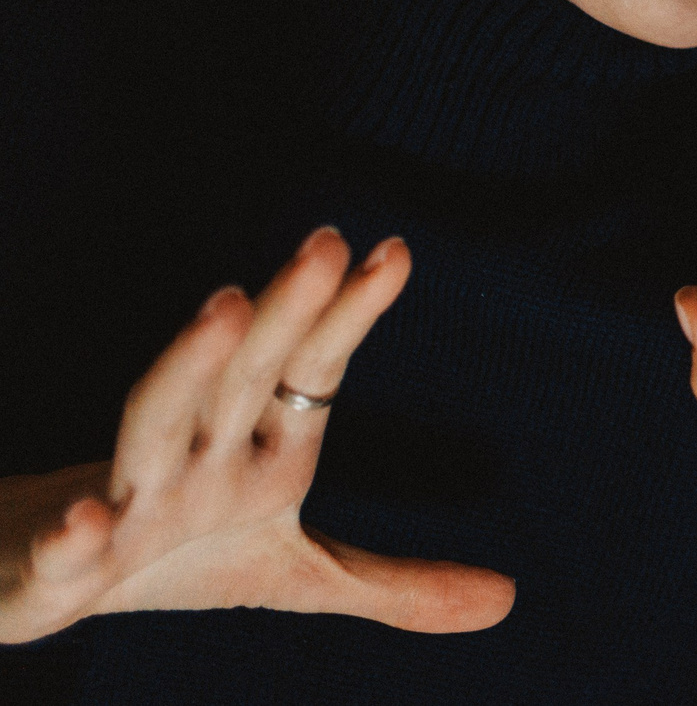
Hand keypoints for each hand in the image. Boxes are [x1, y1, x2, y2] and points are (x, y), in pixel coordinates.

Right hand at [0, 228, 515, 644]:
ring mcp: (126, 501)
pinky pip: (61, 548)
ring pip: (153, 424)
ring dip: (186, 367)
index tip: (397, 251)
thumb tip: (508, 598)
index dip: (349, 316)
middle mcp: (196, 458)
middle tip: (328, 240)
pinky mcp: (56, 566)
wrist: (44, 580)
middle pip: (244, 376)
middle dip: (285, 311)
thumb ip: (394, 583)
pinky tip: (84, 517)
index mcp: (259, 453)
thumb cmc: (178, 556)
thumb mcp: (297, 576)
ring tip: (223, 305)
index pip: (311, 371)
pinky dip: (69, 533)